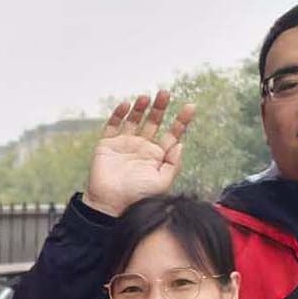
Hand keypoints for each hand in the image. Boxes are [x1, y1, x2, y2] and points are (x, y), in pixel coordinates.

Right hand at [85, 91, 195, 214]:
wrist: (111, 205)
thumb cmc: (138, 197)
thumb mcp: (162, 182)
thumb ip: (173, 163)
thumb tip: (180, 143)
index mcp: (158, 156)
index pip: (172, 134)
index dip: (181, 120)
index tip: (190, 106)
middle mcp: (143, 148)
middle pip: (154, 122)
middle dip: (160, 108)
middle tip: (165, 93)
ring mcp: (125, 145)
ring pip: (135, 120)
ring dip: (141, 107)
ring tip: (147, 97)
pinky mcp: (107, 145)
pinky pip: (113, 125)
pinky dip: (119, 114)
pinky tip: (126, 105)